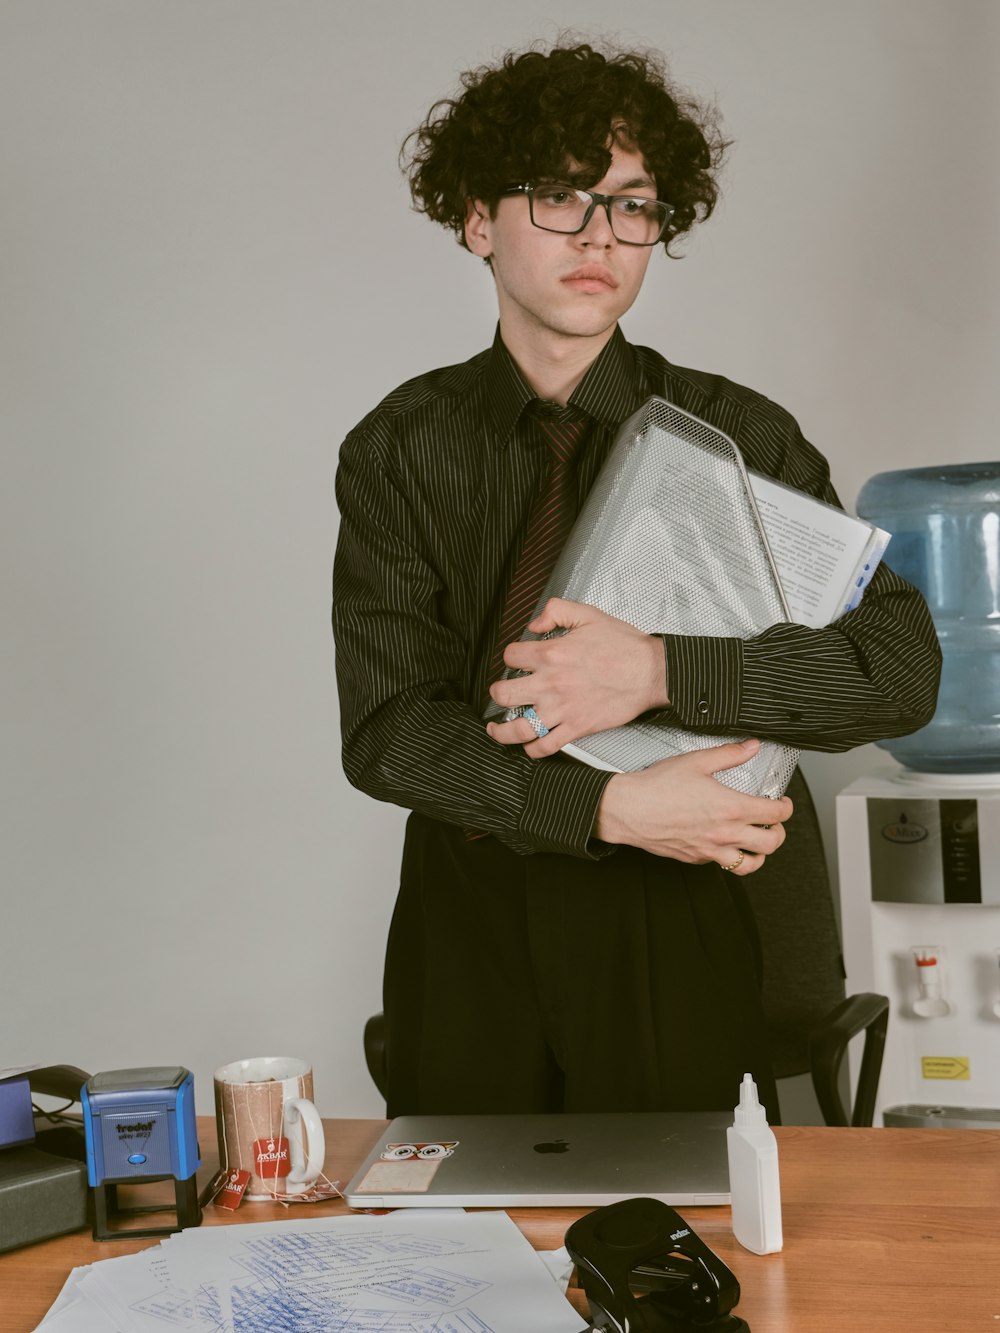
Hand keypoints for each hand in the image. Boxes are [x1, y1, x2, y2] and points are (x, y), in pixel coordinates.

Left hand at [486, 598, 668, 757]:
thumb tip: (534, 624)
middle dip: (497, 693)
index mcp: (552, 654)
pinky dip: (533, 750)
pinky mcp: (576, 728)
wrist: (651, 672)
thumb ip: (556, 611)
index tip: (516, 661)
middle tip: (500, 693)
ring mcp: (562, 709)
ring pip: (518, 728)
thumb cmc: (624, 646)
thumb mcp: (588, 614)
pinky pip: (546, 746)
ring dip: (502, 731)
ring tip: (496, 730)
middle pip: (504, 694)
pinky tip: (528, 747)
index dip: (511, 656)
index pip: (511, 656)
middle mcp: (551, 684)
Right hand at [593, 738, 792, 873]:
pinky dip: (729, 855)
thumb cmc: (657, 787)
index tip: (782, 802)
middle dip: (779, 832)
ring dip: (760, 853)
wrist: (628, 809)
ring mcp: (710, 850)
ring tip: (757, 841)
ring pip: (751, 864)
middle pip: (771, 843)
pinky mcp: (695, 858)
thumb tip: (751, 747)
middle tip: (774, 822)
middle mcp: (725, 833)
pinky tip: (723, 841)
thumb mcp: (696, 761)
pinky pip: (721, 863)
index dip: (786, 807)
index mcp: (731, 808)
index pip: (776, 814)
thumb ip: (729, 754)